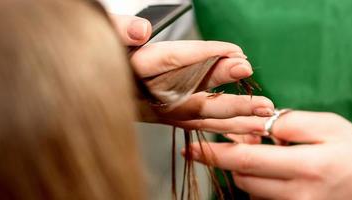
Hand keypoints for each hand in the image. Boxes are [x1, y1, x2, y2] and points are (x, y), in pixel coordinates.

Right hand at [110, 15, 272, 122]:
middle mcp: (146, 97)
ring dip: (235, 116)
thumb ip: (117, 29)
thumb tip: (141, 30)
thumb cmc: (98, 55)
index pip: (169, 61)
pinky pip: (201, 123)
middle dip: (226, 95)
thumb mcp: (100, 33)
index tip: (234, 51)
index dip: (203, 55)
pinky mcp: (168, 116)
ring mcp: (159, 110)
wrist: (87, 85)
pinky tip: (250, 127)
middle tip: (257, 90)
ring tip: (264, 113)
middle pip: (190, 97)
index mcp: (129, 72)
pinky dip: (227, 126)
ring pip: (200, 116)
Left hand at [186, 111, 351, 199]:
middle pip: (243, 178)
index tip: (194, 145)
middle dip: (230, 158)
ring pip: (251, 191)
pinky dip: (260, 184)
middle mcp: (299, 195)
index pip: (248, 160)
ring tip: (265, 152)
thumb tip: (255, 124)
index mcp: (308, 167)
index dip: (215, 153)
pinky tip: (276, 170)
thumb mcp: (331, 126)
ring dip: (246, 171)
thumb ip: (291, 123)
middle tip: (241, 138)